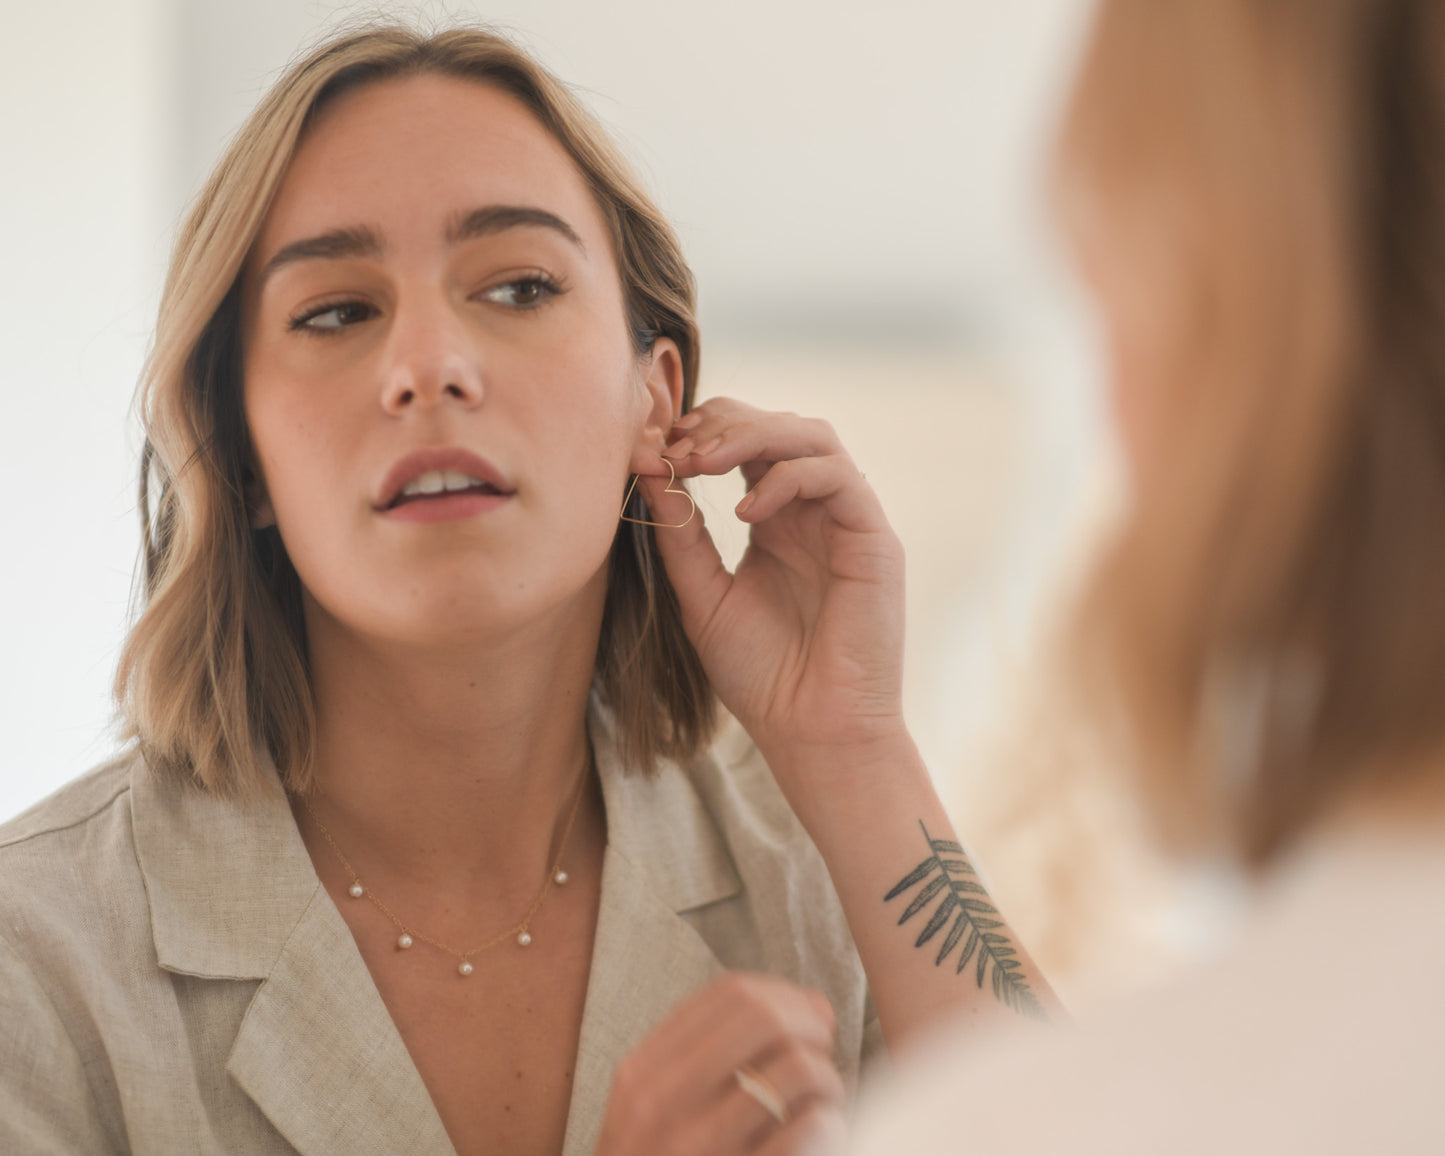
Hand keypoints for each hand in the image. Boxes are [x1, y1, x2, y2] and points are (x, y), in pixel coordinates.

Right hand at [594, 972, 845, 1155]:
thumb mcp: (657, 1111)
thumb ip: (718, 1056)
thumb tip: (815, 1005)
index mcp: (642, 1073)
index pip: (728, 994)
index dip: (785, 996)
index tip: (807, 1018)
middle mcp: (663, 1103)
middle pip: (763, 1018)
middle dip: (810, 1027)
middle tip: (823, 1052)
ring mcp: (699, 1148)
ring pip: (796, 1071)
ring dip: (829, 1080)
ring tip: (825, 1102)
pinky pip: (812, 1131)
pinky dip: (832, 1126)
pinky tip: (825, 1137)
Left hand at [638, 398, 908, 797]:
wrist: (811, 730)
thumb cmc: (761, 675)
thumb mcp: (702, 594)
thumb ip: (680, 532)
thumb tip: (645, 466)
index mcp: (775, 519)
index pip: (745, 443)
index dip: (702, 432)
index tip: (654, 448)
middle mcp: (812, 511)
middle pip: (777, 426)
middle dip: (722, 425)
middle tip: (677, 449)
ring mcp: (846, 521)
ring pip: (811, 436)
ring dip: (752, 435)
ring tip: (704, 463)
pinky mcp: (874, 539)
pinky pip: (837, 476)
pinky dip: (787, 478)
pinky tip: (747, 511)